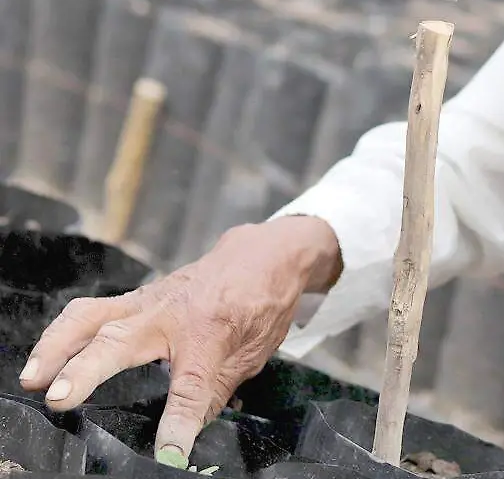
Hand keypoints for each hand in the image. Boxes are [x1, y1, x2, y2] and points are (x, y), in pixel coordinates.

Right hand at [18, 216, 342, 459]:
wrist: (261, 259)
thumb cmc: (256, 306)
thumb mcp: (249, 358)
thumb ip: (213, 396)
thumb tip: (183, 438)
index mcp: (209, 336)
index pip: (190, 389)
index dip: (178, 424)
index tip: (168, 453)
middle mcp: (169, 316)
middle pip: (119, 340)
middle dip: (86, 369)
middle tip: (59, 398)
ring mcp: (145, 303)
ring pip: (90, 317)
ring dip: (56, 347)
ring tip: (34, 379)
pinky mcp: (132, 299)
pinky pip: (89, 311)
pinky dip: (62, 332)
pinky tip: (47, 357)